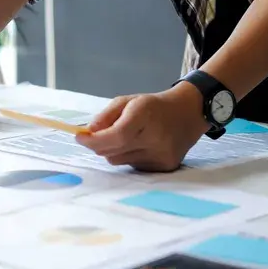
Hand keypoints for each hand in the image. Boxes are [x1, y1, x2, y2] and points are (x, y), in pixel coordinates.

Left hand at [76, 83, 209, 171]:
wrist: (188, 113)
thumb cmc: (152, 106)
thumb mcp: (127, 101)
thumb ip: (105, 116)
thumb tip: (87, 133)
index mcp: (145, 115)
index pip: (116, 135)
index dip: (94, 140)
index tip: (79, 137)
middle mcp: (156, 137)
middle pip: (113, 151)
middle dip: (98, 144)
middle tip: (97, 135)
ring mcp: (162, 154)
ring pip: (119, 161)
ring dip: (114, 151)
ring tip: (127, 137)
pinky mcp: (165, 166)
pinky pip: (132, 167)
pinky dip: (128, 157)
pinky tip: (141, 146)